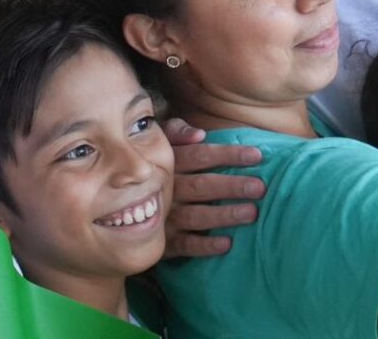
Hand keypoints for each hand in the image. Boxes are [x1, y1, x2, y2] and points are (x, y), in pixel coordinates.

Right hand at [162, 117, 265, 258]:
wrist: (118, 207)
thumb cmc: (152, 168)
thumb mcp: (157, 143)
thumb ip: (176, 131)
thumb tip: (199, 134)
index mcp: (168, 163)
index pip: (200, 155)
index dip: (228, 155)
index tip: (257, 156)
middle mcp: (166, 190)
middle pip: (202, 186)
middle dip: (231, 186)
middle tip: (260, 187)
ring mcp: (163, 217)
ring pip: (196, 216)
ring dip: (223, 215)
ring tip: (251, 213)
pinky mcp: (163, 242)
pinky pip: (185, 245)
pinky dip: (205, 245)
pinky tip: (226, 243)